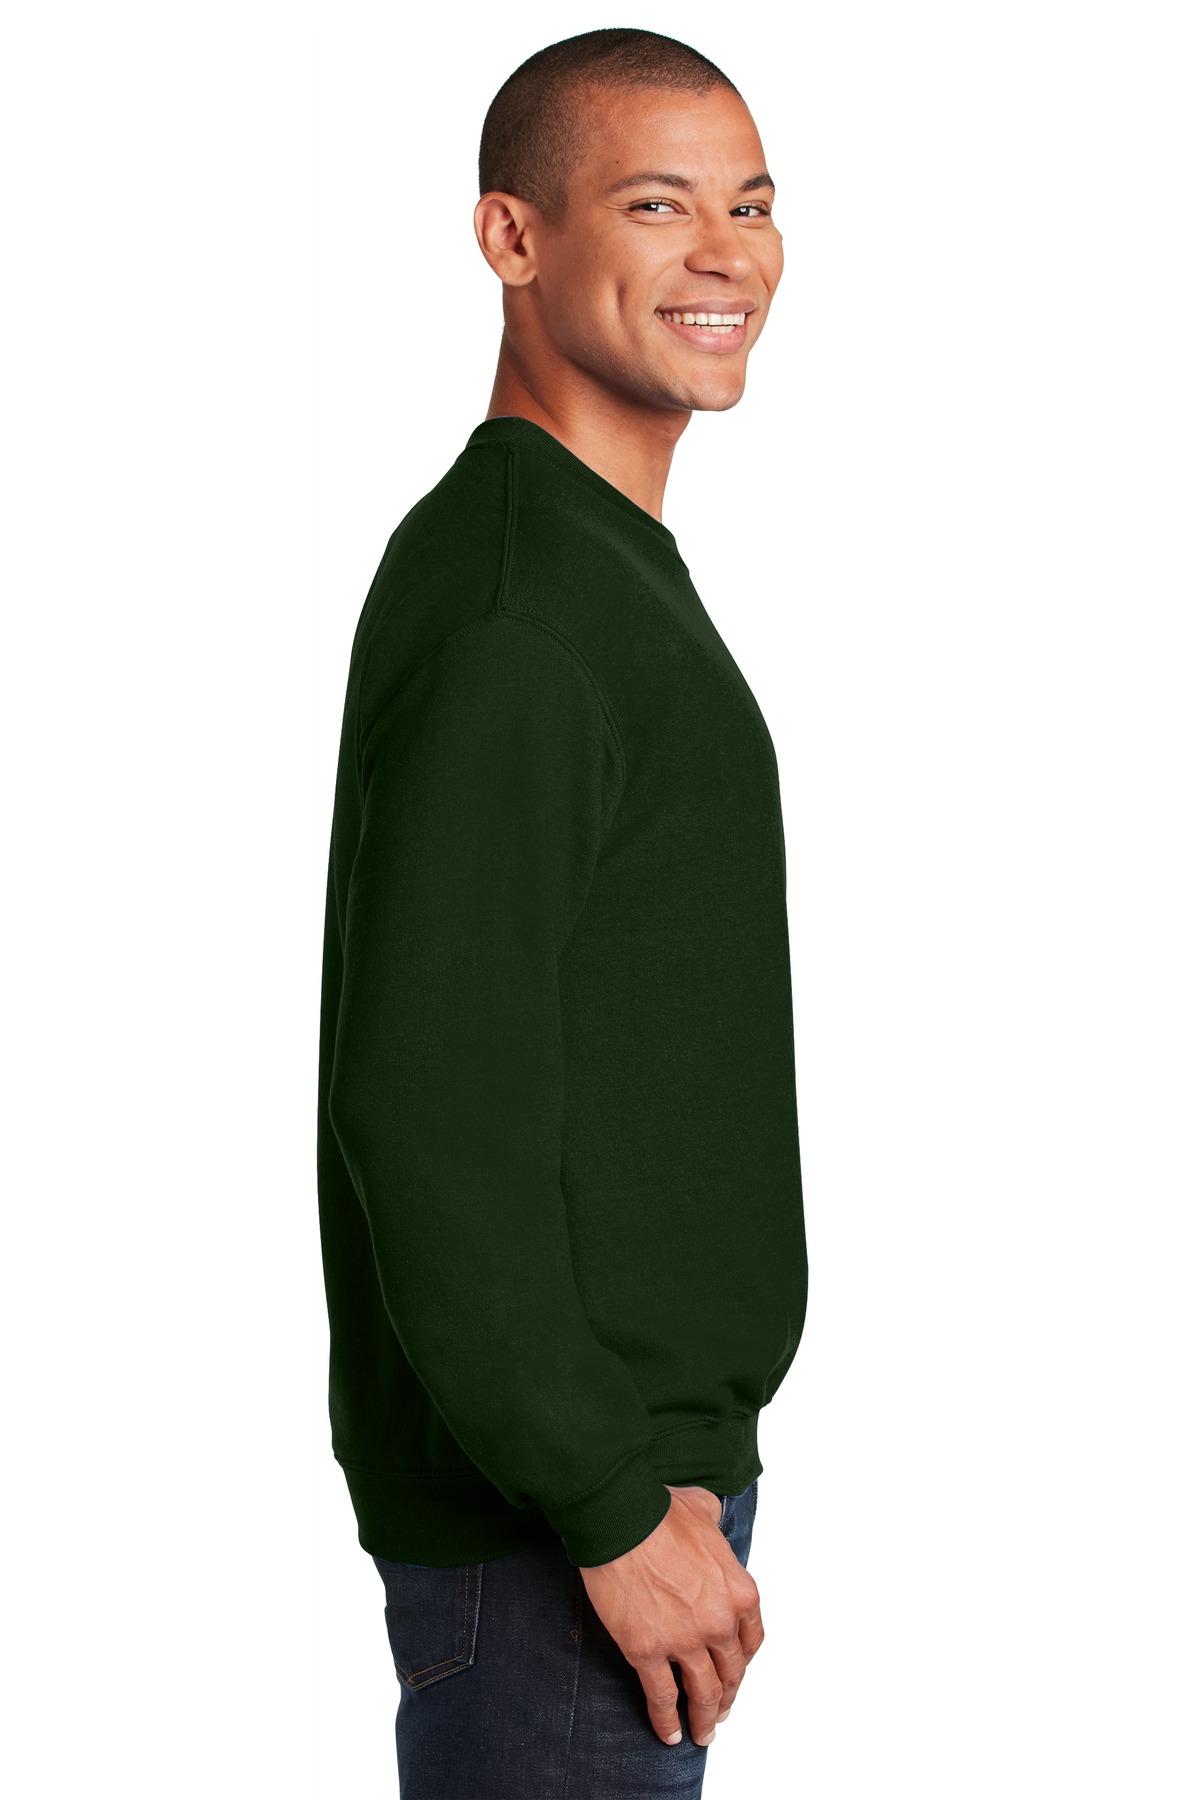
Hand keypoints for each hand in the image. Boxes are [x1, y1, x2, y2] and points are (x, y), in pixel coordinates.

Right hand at [578, 1483, 764, 1747]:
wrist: (621, 1519)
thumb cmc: (658, 1511)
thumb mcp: (704, 1510)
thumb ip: (715, 1523)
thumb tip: (711, 1519)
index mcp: (738, 1591)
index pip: (751, 1639)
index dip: (743, 1660)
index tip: (735, 1671)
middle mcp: (719, 1622)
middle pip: (731, 1671)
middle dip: (728, 1695)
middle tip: (721, 1710)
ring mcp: (684, 1640)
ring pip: (703, 1692)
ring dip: (705, 1717)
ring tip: (702, 1733)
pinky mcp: (648, 1652)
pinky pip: (662, 1697)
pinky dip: (667, 1721)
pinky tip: (669, 1734)